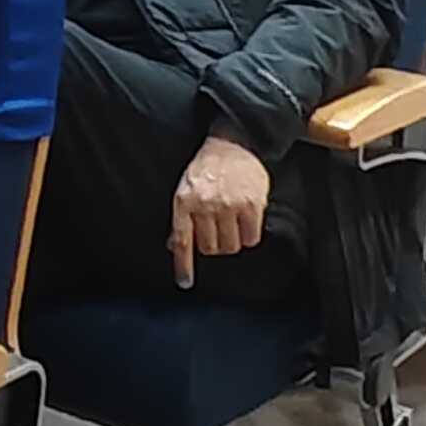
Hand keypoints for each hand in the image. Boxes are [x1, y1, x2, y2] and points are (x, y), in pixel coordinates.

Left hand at [168, 135, 271, 287]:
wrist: (233, 143)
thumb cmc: (206, 168)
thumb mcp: (185, 188)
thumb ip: (181, 218)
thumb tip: (173, 246)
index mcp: (184, 201)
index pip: (182, 241)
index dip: (183, 265)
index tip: (185, 282)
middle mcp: (205, 205)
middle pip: (209, 248)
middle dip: (213, 244)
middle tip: (217, 230)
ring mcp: (228, 205)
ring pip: (230, 246)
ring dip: (231, 241)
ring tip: (231, 224)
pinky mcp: (251, 206)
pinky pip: (251, 238)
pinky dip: (249, 235)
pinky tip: (246, 222)